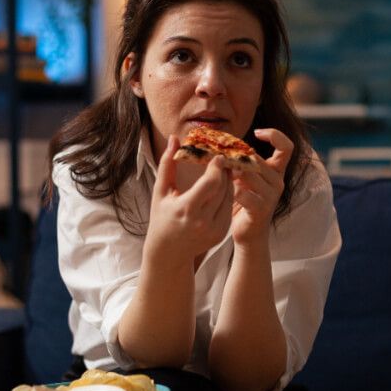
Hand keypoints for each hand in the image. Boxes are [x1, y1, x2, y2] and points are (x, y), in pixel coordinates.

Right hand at [144, 135, 233, 265]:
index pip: (211, 183)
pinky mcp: (222, 233)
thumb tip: (174, 138)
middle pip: (223, 188)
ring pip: (229, 197)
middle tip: (225, 158)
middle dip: (224, 171)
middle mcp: (203, 221)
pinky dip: (227, 195)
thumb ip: (167, 164)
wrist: (168, 251)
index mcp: (187, 209)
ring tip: (224, 170)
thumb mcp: (161, 191)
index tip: (218, 156)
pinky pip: (229, 208)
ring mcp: (215, 229)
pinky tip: (222, 187)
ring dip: (228, 182)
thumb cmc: (161, 217)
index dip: (217, 167)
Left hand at [230, 128, 291, 246]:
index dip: (274, 135)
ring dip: (231, 175)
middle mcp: (278, 182)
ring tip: (224, 180)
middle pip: (256, 159)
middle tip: (221, 161)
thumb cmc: (245, 202)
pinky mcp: (261, 209)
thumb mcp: (246, 178)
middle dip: (236, 158)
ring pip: (247, 173)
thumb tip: (226, 142)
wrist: (249, 234)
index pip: (286, 146)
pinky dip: (231, 191)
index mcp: (277, 171)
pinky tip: (227, 194)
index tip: (256, 133)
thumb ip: (243, 161)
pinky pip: (242, 192)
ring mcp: (272, 196)